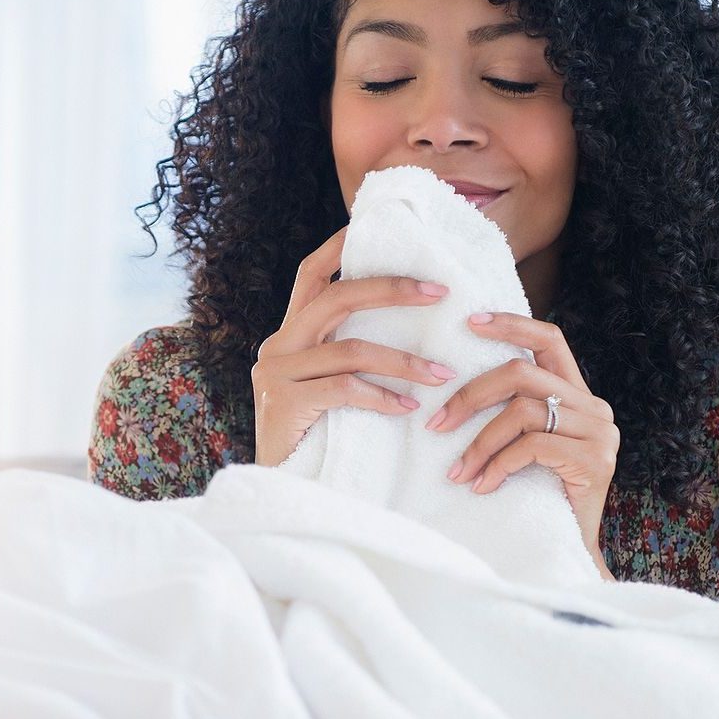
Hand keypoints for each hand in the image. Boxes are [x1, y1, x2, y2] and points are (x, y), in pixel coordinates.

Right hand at [250, 224, 460, 467]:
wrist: (276, 491)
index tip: (380, 227)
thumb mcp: (329, 389)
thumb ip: (350, 357)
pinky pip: (344, 389)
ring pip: (351, 348)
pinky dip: (381, 397)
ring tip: (442, 374)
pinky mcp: (283, 404)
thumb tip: (410, 331)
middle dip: (393, 289)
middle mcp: (278, 345)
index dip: (341, 247)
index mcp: (290, 335)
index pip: (312, 275)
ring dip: (404, 361)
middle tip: (440, 293)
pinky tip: (407, 408)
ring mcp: (276, 373)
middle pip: (337, 297)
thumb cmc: (315, 440)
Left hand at [426, 312, 620, 568]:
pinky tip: (482, 486)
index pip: (550, 341)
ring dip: (480, 442)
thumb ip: (513, 415)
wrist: (571, 553)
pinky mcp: (595, 462)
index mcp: (578, 396)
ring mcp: (599, 434)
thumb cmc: (539, 500)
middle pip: (522, 375)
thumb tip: (455, 391)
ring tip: (458, 471)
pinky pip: (532, 447)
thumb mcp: (526, 448)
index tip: (470, 322)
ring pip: (523, 412)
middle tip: (436, 423)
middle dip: (471, 395)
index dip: (511, 326)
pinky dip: (498, 464)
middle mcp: (594, 408)